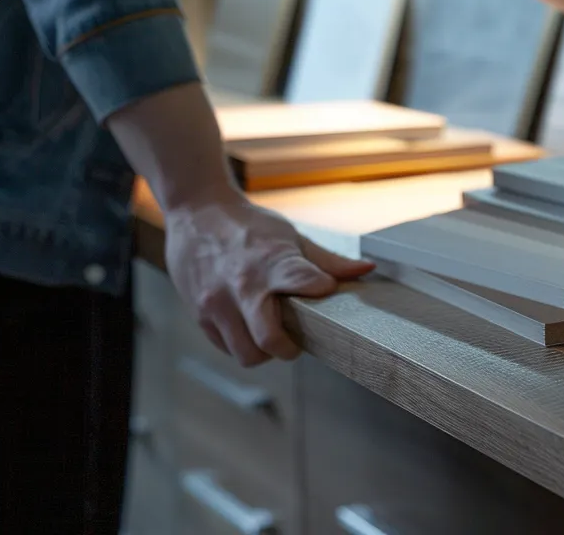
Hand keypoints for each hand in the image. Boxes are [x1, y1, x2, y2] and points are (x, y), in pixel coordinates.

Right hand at [162, 197, 373, 366]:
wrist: (197, 211)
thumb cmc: (248, 225)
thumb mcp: (291, 236)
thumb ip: (328, 261)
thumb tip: (367, 270)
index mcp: (272, 262)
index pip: (302, 281)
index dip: (319, 290)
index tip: (324, 291)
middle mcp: (244, 285)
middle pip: (269, 339)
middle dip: (288, 349)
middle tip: (294, 342)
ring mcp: (218, 302)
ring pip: (246, 352)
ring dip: (262, 351)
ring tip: (268, 335)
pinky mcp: (200, 313)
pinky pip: (225, 346)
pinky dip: (239, 343)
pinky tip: (246, 326)